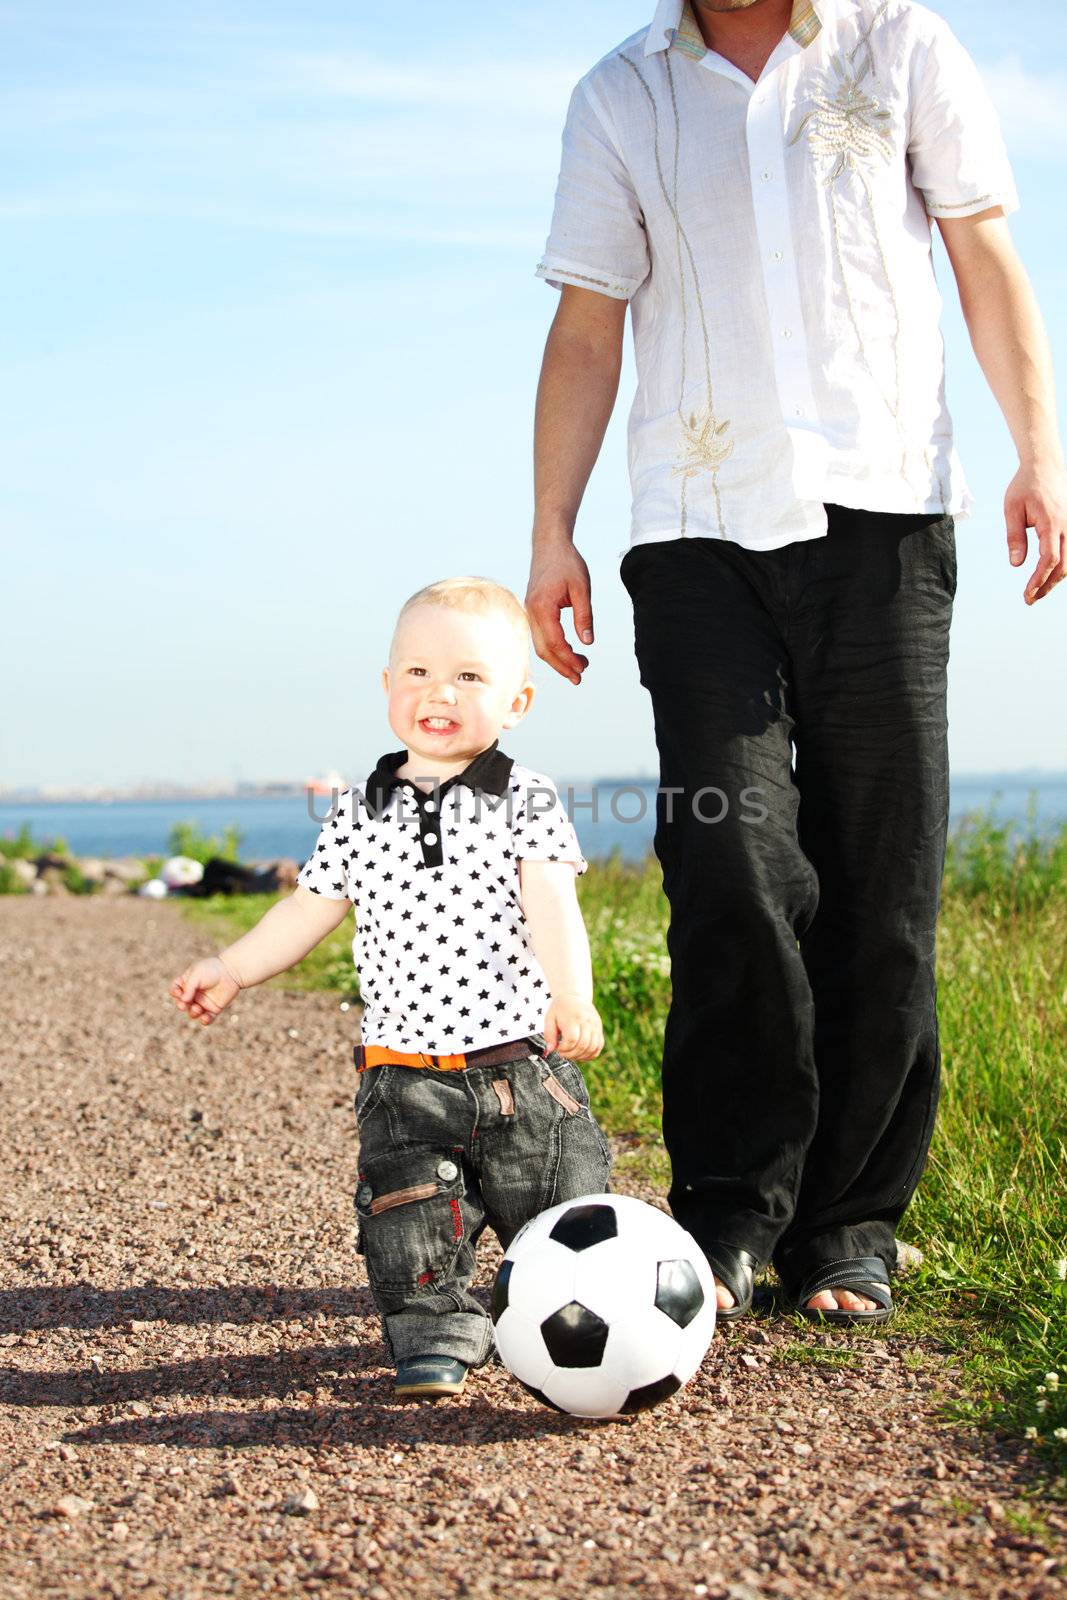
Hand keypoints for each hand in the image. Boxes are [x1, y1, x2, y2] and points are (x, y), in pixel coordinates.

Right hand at [169, 957, 241, 1025]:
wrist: (232, 971)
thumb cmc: (212, 970)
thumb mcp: (197, 975)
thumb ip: (188, 987)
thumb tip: (183, 1001)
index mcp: (187, 982)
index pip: (175, 990)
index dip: (175, 993)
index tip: (178, 993)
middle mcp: (194, 993)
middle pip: (183, 1003)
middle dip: (182, 1005)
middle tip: (184, 1005)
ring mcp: (203, 1002)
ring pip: (193, 1013)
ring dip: (193, 1013)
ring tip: (198, 1008)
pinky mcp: (213, 1009)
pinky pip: (206, 1018)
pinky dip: (205, 1020)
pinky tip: (205, 1018)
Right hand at [525, 539, 593, 684]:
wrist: (549, 545)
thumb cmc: (567, 563)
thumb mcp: (582, 588)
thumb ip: (584, 616)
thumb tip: (587, 642)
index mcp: (542, 607)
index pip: (555, 642)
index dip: (568, 659)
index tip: (584, 668)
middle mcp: (531, 612)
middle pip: (544, 650)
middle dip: (562, 666)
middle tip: (581, 676)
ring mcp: (529, 612)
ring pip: (541, 645)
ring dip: (558, 659)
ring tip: (578, 667)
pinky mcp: (533, 611)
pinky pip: (540, 636)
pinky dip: (553, 648)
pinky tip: (567, 652)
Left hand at [543, 995, 603, 1061]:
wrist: (575, 996)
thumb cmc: (561, 1008)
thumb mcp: (549, 1018)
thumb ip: (549, 1034)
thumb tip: (550, 1050)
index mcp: (573, 1018)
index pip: (572, 1039)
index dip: (564, 1048)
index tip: (557, 1048)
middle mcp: (587, 1022)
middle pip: (583, 1045)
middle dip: (571, 1054)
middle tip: (563, 1053)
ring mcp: (595, 1026)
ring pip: (592, 1048)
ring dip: (580, 1056)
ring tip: (571, 1054)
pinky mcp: (599, 1029)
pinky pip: (599, 1047)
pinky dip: (590, 1054)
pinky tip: (580, 1054)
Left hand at [1005, 460, 1066, 603]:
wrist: (1045, 466)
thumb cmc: (1025, 486)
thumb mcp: (1012, 509)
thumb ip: (1015, 537)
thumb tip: (1016, 564)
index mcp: (1051, 523)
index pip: (1049, 560)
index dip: (1038, 580)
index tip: (1027, 594)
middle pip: (1062, 566)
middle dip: (1046, 586)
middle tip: (1029, 600)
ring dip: (1054, 579)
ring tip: (1037, 592)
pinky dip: (1061, 567)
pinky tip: (1048, 576)